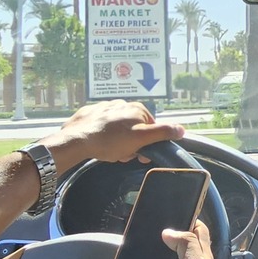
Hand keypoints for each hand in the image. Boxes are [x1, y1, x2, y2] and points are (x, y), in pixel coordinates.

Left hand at [39, 101, 183, 172]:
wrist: (77, 140)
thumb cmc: (109, 140)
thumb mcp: (141, 138)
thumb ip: (162, 132)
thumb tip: (181, 129)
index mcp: (137, 109)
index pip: (151, 128)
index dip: (147, 144)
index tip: (139, 154)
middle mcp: (122, 104)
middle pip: (134, 129)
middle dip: (131, 144)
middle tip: (122, 154)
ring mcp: (105, 108)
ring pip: (119, 129)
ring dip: (118, 142)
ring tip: (109, 151)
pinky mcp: (91, 114)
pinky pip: (103, 127)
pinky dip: (103, 136)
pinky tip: (99, 144)